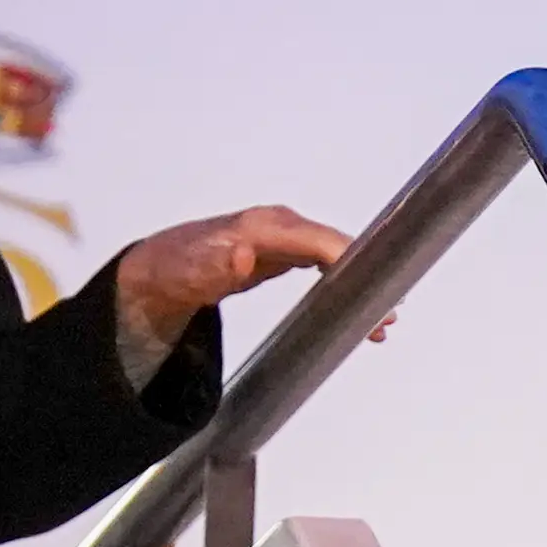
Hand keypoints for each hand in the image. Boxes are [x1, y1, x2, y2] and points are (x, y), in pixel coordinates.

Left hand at [115, 204, 359, 364]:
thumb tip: (243, 257)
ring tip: (380, 321)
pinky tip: (356, 307)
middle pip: (334, 246)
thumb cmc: (176, 269)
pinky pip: (322, 262)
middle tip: (387, 316)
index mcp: (264, 226)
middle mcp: (280, 225)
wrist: (158, 271)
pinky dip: (342, 282)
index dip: (349, 261)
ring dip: (358, 282)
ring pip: (333, 255)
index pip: (317, 240)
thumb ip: (218, 266)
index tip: (374, 288)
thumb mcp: (192, 271)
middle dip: (364, 275)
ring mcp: (284, 237)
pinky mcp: (283, 252)